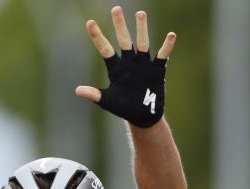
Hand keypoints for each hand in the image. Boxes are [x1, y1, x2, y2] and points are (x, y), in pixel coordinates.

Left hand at [76, 6, 176, 127]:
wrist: (142, 116)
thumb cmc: (123, 108)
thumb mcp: (108, 101)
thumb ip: (94, 95)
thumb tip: (77, 90)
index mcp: (115, 68)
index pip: (105, 49)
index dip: (97, 37)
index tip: (90, 23)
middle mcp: (128, 62)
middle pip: (123, 40)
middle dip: (120, 25)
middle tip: (116, 9)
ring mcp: (143, 64)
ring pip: (142, 43)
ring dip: (141, 29)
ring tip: (140, 13)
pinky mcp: (156, 70)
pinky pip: (162, 56)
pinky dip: (167, 46)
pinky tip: (171, 35)